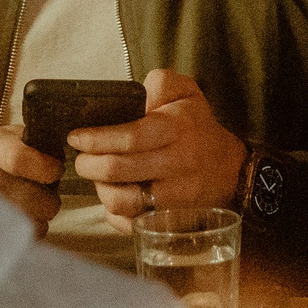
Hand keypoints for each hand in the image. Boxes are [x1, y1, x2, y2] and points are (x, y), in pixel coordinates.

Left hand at [70, 69, 248, 230]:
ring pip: (123, 202)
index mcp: (178, 128)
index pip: (130, 137)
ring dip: (100, 190)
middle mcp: (179, 163)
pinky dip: (115, 214)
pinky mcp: (172, 221)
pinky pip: (132, 224)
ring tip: (98, 178)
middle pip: (120, 170)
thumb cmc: (198, 128)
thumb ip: (160, 83)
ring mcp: (176, 197)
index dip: (97, 139)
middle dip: (89, 165)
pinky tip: (116, 198)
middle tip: (81, 159)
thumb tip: (136, 97)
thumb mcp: (186, 92)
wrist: (232, 170)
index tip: (76, 137)